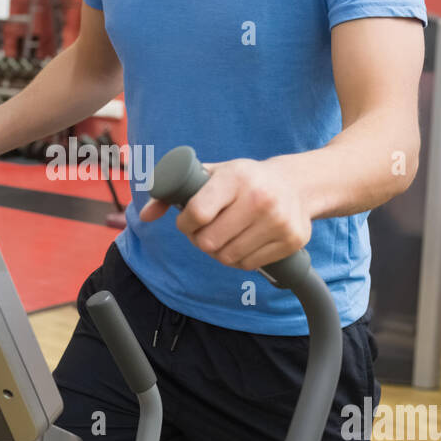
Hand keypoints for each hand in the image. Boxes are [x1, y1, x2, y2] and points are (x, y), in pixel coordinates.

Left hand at [140, 157, 311, 269]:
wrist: (297, 185)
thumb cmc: (244, 180)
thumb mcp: (212, 175)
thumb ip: (174, 191)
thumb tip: (144, 215)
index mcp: (236, 177)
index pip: (198, 213)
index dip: (185, 224)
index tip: (187, 222)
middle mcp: (260, 198)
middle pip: (209, 242)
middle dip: (200, 240)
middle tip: (204, 232)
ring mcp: (279, 220)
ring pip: (228, 257)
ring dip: (218, 252)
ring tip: (223, 237)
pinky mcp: (292, 240)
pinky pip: (249, 265)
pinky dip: (239, 260)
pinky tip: (242, 243)